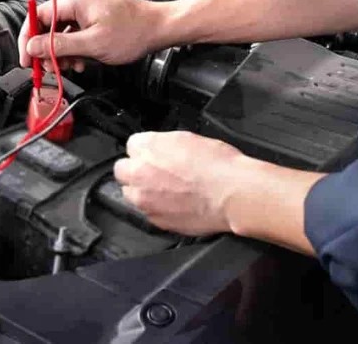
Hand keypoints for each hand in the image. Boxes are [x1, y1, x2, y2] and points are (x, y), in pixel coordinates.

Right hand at [18, 0, 165, 70]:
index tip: (27, 57)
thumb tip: (33, 47)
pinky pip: (75, 31)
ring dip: (62, 51)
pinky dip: (74, 47)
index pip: (38, 16)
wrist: (160, 28)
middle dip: (47, 48)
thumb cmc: (134, 32)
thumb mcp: (92, 45)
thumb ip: (59, 45)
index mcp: (75, 0)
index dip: (29, 38)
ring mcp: (87, 7)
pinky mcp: (95, 15)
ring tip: (69, 66)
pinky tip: (80, 60)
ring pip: (62, 30)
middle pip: (49, 24)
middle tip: (48, 67)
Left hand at [113, 131, 247, 235]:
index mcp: (147, 147)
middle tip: (155, 174)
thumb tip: (159, 151)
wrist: (234, 194)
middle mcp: (139, 172)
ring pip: (130, 193)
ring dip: (142, 191)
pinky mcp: (155, 219)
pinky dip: (156, 208)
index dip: (145, 151)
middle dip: (136, 171)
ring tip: (165, 191)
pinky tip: (174, 205)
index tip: (154, 156)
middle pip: (123, 170)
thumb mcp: (188, 139)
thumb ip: (163, 144)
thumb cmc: (219, 165)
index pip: (132, 146)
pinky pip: (147, 212)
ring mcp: (144, 198)